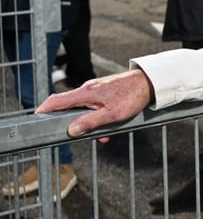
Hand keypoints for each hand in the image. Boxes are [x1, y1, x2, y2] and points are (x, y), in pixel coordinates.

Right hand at [37, 69, 154, 138]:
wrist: (150, 82)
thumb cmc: (133, 96)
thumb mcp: (112, 114)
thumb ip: (90, 123)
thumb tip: (71, 130)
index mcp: (85, 93)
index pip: (56, 101)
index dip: (43, 110)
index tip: (36, 119)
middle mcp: (87, 89)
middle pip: (67, 106)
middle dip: (70, 123)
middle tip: (75, 136)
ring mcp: (95, 89)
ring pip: (83, 109)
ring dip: (88, 123)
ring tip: (103, 136)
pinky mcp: (103, 91)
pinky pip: (94, 106)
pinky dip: (97, 117)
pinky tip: (109, 127)